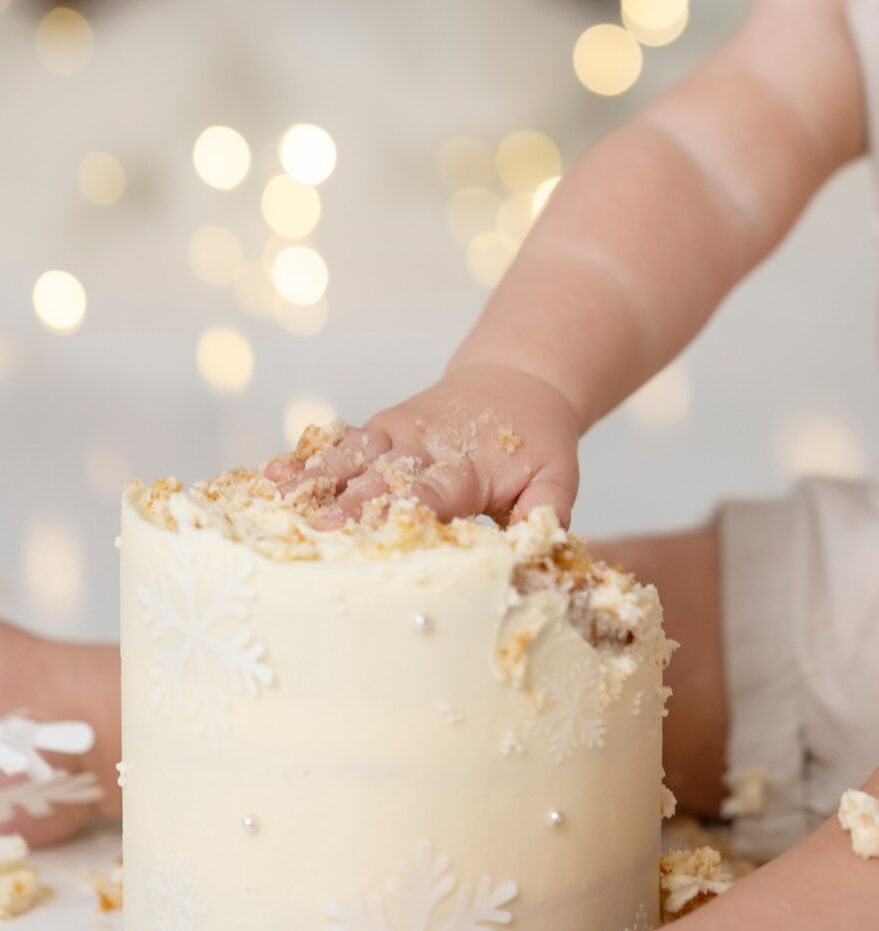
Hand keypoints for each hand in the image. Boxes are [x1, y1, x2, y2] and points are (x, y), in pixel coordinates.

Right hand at [262, 364, 582, 530]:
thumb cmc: (537, 441)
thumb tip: (534, 551)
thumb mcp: (557, 475)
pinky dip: (306, 457)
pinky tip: (269, 473)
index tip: (374, 530)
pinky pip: (341, 442)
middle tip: (315, 528)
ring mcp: (398, 433)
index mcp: (471, 464)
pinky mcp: (380, 428)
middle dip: (350, 501)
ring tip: (276, 496)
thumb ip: (545, 512)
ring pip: (353, 455)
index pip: (434, 491)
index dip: (402, 509)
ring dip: (316, 477)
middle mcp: (427, 445)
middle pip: (383, 475)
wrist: (519, 380)